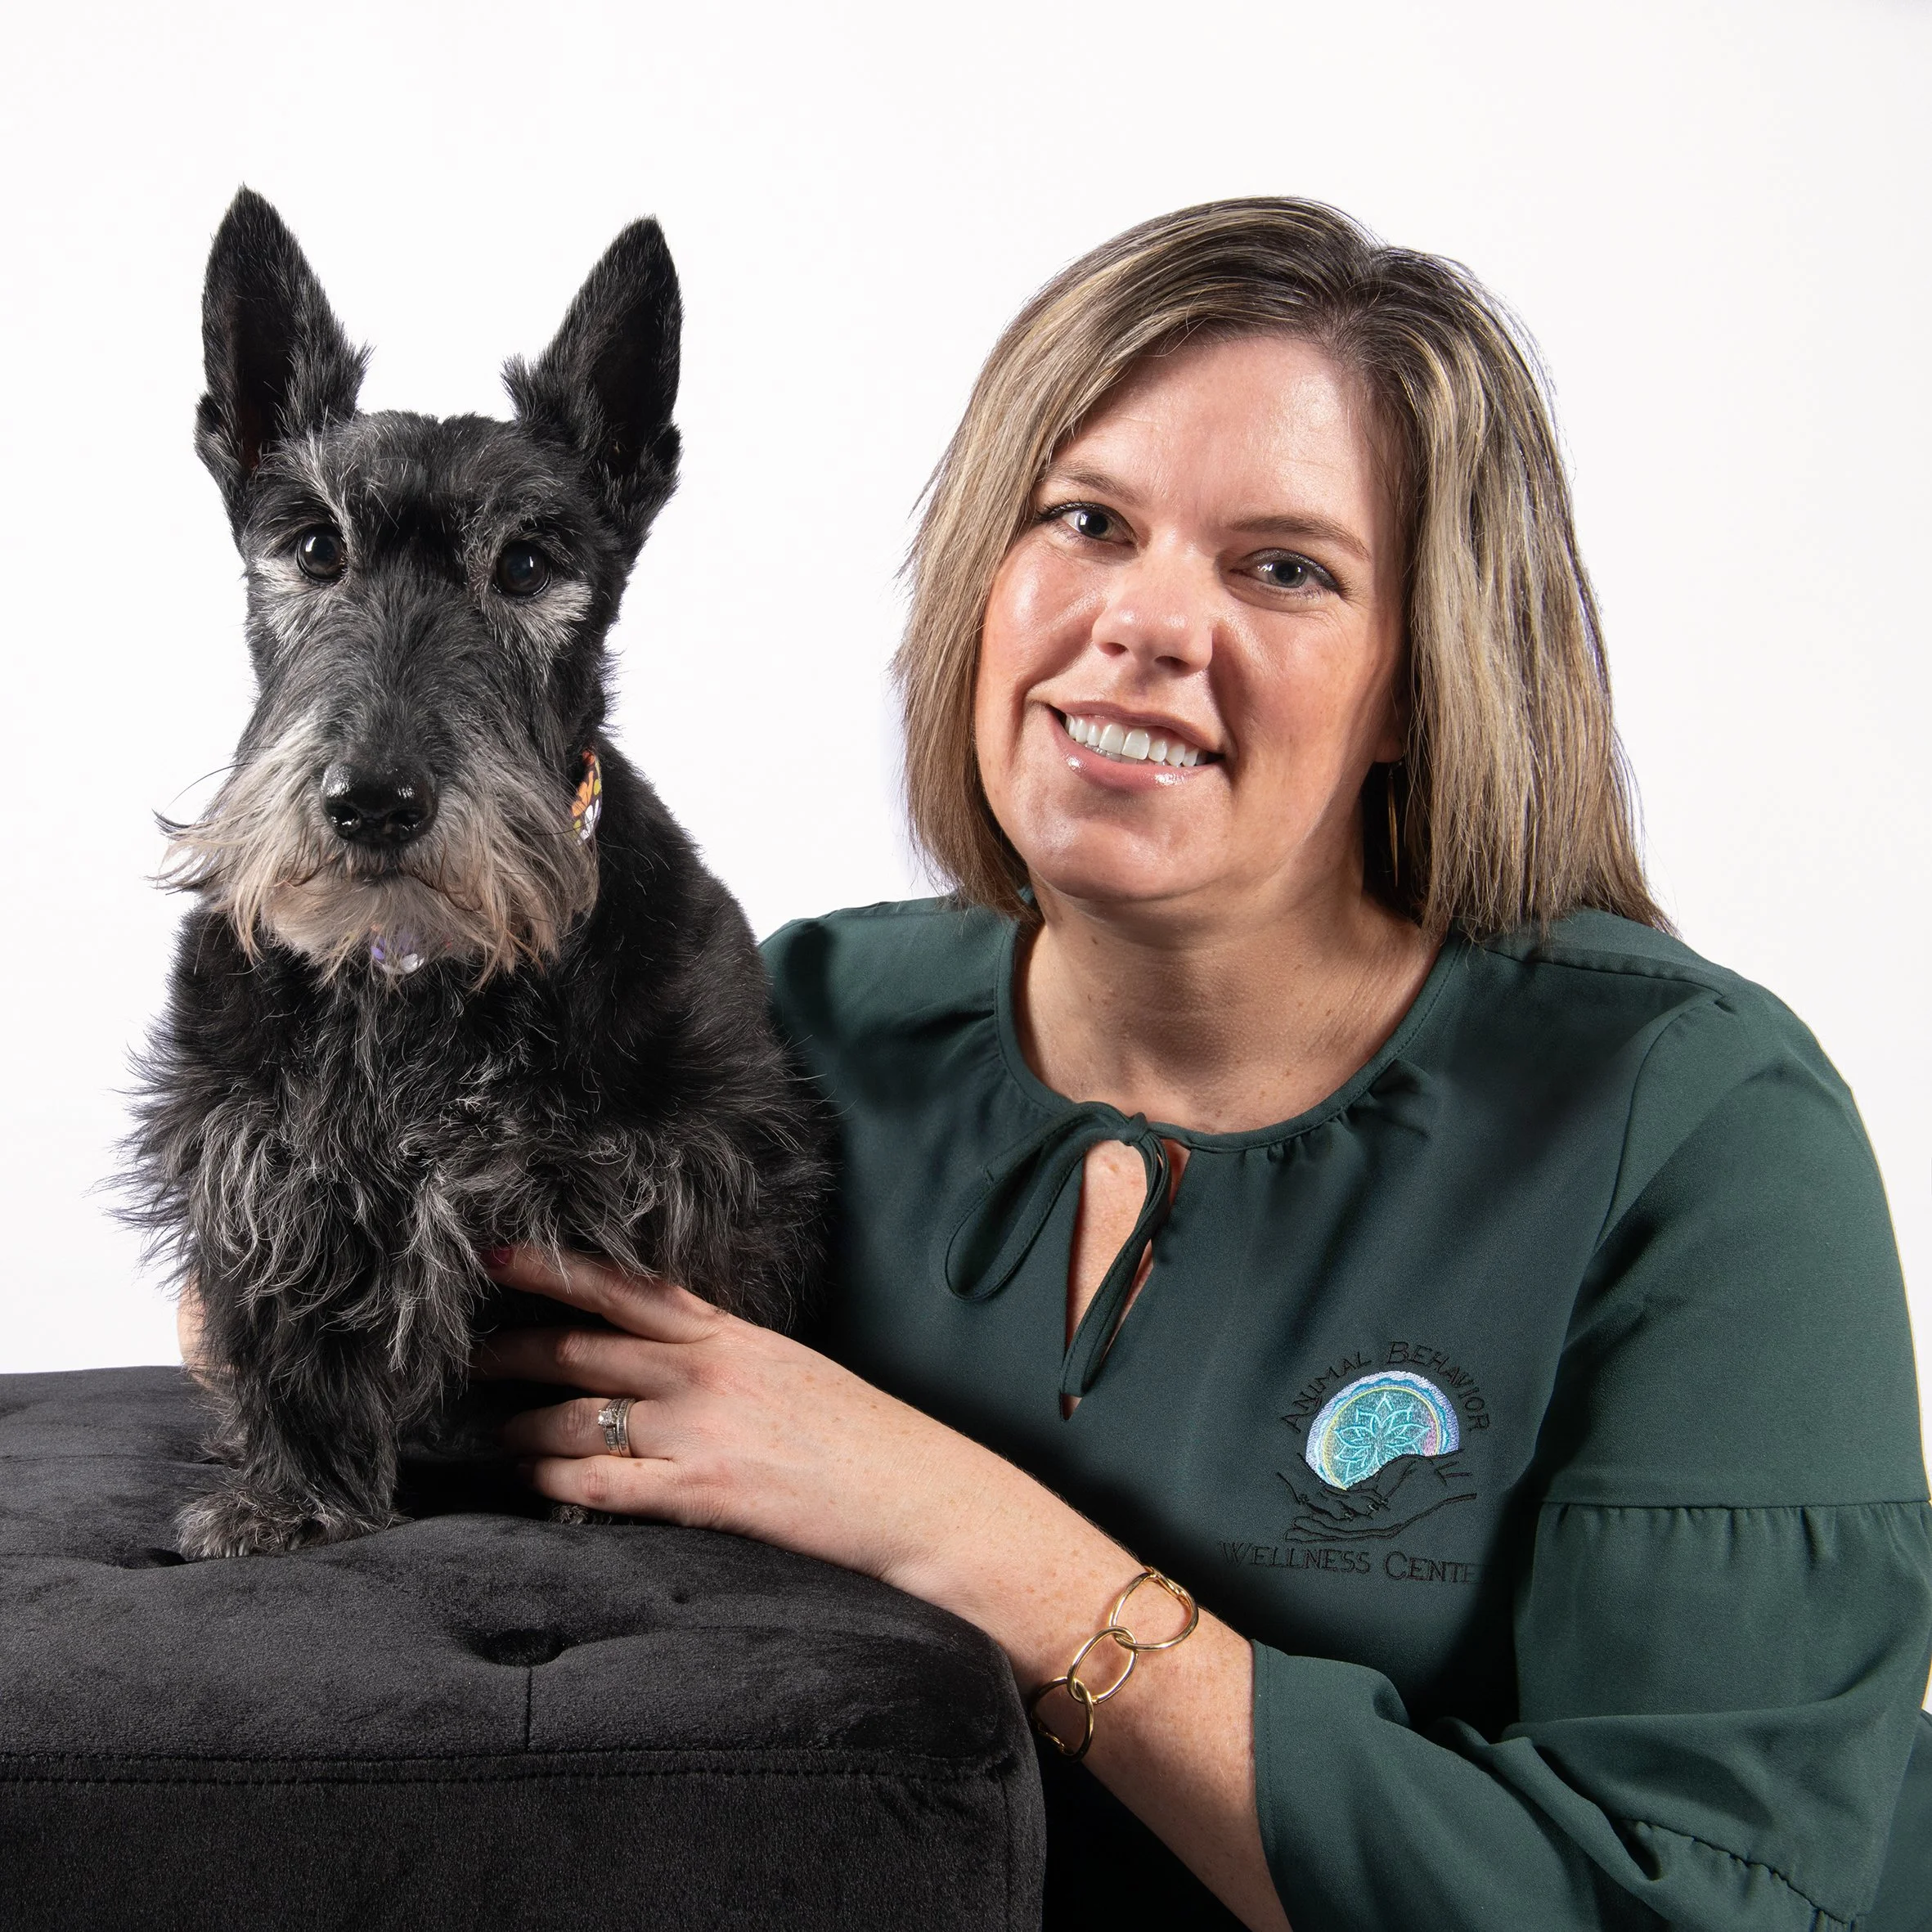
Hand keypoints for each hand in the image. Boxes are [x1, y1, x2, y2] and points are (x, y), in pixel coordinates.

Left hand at [474, 1246, 1035, 1601]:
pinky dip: (553, 1480)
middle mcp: (710, 1374)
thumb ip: (731, 1360)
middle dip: (513, 1348)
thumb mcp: (798, 1374)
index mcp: (736, 1337)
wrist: (924, 1500)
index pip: (629, 1287)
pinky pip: (599, 1483)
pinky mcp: (701, 1495)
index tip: (501, 1255)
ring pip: (577, 1416)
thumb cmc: (869, 1443)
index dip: (557, 1268)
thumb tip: (672, 1358)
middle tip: (465, 1352)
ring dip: (521, 1424)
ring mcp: (701, 1433)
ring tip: (490, 1433)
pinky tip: (529, 1482)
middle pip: (584, 1348)